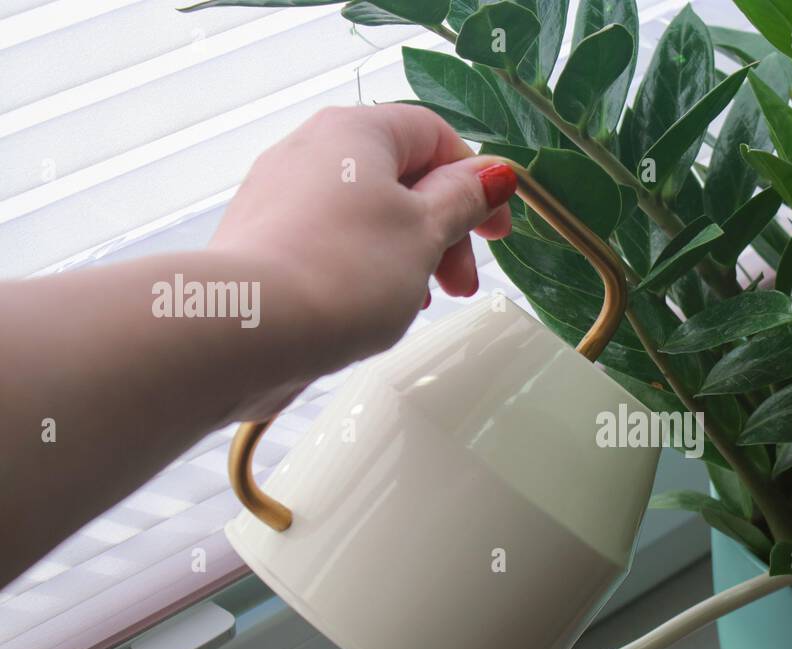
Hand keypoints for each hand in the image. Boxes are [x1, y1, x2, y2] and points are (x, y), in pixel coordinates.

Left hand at [209, 104, 515, 376]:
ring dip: (408, 254)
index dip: (477, 182)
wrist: (247, 327)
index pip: (434, 135)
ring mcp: (281, 195)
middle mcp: (312, 150)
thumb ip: (464, 199)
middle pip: (401, 178)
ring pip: (366, 215)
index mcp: (356, 131)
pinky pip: (331, 242)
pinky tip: (372, 308)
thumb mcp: (425, 233)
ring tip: (419, 302)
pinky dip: (364, 267)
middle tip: (461, 286)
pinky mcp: (263, 241)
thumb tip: (494, 174)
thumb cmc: (345, 272)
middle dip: (444, 231)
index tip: (497, 234)